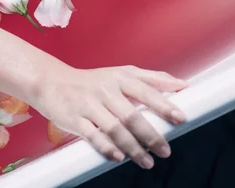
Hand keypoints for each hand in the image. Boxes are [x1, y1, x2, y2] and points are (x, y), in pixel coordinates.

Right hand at [35, 63, 186, 168]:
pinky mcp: (75, 119)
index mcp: (120, 77)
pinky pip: (93, 136)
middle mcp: (105, 90)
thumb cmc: (93, 81)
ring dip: (133, 148)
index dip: (163, 104)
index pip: (145, 91)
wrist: (53, 82)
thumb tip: (182, 85)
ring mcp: (89, 105)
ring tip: (148, 161)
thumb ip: (152, 79)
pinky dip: (107, 148)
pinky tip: (120, 157)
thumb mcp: (122, 73)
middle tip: (165, 150)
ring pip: (115, 129)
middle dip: (151, 135)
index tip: (180, 118)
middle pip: (131, 115)